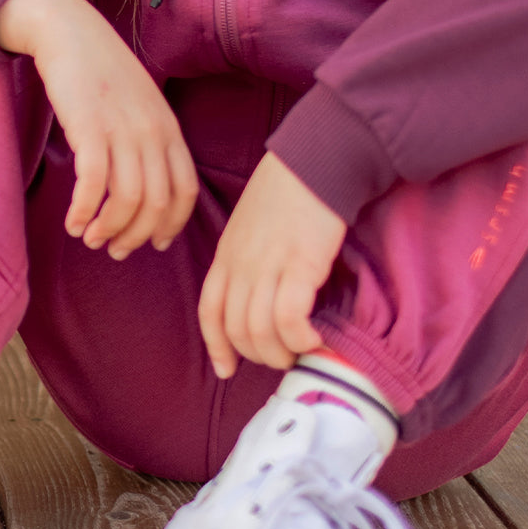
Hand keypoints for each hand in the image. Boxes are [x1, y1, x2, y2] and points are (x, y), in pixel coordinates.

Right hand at [0, 0, 197, 258]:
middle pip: (157, 204)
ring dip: (108, 229)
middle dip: (135, 237)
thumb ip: (150, 141)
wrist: (72, 33)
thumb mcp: (142, 106)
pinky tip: (72, 222)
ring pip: (128, 200)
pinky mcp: (89, 128)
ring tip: (89, 238)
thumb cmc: (104, 73)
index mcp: (170, 129)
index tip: (153, 244)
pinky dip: (84, 211)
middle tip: (113, 250)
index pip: (185, 191)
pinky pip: (94, 184)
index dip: (171, 225)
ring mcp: (123, 129)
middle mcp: (152, 132)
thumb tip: (147, 189)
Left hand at [198, 152, 345, 378]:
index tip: (226, 368)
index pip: (210, 311)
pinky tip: (316, 338)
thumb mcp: (250, 222)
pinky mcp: (300, 265)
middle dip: (257, 355)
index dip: (216, 346)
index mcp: (227, 253)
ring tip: (301, 351)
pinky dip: (300, 338)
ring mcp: (268, 265)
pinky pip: (289, 319)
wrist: (317, 160)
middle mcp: (241, 264)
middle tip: (282, 356)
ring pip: (260, 331)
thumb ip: (247, 255)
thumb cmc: (290, 187)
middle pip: (236, 329)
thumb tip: (259, 289)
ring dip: (280, 352)